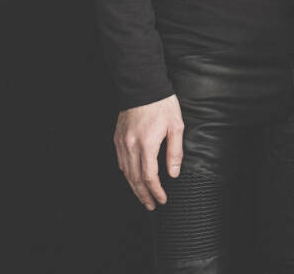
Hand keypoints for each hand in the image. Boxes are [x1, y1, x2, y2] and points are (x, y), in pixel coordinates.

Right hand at [113, 94, 184, 210]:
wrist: (142, 87)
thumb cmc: (162, 105)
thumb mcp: (176, 126)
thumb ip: (175, 151)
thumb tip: (173, 173)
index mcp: (147, 145)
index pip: (149, 176)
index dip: (156, 191)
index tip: (162, 200)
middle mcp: (131, 146)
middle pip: (135, 179)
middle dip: (144, 195)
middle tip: (152, 206)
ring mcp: (122, 143)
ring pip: (126, 172)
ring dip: (134, 188)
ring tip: (143, 198)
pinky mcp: (117, 138)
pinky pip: (120, 162)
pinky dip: (126, 174)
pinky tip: (132, 178)